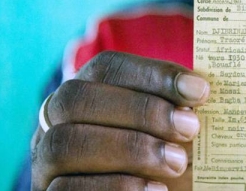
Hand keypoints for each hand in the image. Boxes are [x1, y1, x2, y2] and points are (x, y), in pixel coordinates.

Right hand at [30, 51, 209, 190]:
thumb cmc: (166, 162)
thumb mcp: (174, 132)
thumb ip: (179, 110)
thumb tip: (201, 88)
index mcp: (88, 92)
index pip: (107, 67)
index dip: (153, 74)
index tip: (199, 90)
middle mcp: (56, 121)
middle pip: (76, 98)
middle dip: (140, 110)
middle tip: (190, 127)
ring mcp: (44, 161)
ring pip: (64, 143)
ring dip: (129, 149)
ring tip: (177, 163)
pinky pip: (65, 189)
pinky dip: (115, 187)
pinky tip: (155, 190)